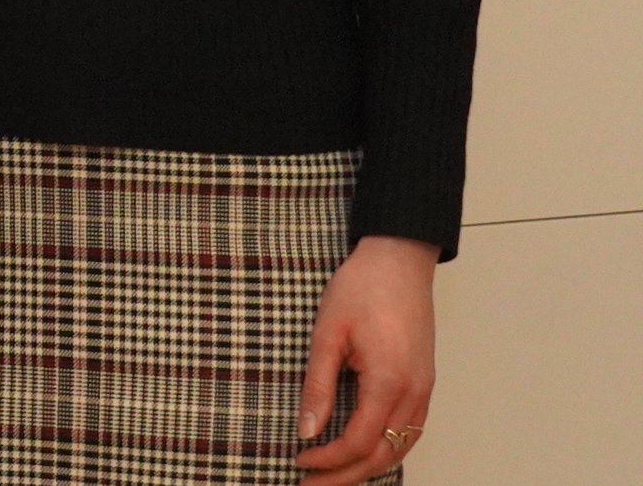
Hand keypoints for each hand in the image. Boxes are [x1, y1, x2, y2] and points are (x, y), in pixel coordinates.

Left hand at [294, 235, 435, 484]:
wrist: (399, 261)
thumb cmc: (361, 289)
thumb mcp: (327, 334)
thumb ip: (318, 386)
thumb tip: (306, 430)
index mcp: (389, 382)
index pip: (358, 442)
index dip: (327, 460)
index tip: (298, 461)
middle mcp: (414, 393)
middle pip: (383, 454)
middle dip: (346, 476)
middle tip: (311, 485)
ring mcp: (425, 389)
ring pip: (402, 447)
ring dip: (368, 466)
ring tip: (334, 476)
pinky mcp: (424, 382)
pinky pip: (411, 430)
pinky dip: (388, 449)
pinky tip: (364, 452)